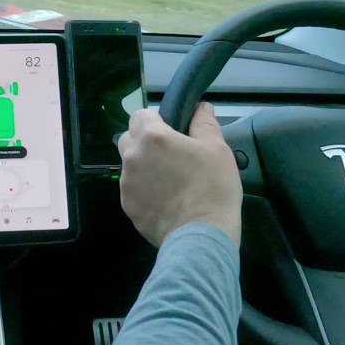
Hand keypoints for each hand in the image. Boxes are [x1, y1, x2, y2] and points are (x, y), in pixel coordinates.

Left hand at [117, 103, 242, 246]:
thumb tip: (201, 108)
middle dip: (145, 142)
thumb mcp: (217, 149)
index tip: (171, 131)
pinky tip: (166, 200)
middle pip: (129, 139)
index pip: (139, 115)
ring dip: (144, 167)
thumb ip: (205, 124)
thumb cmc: (212, 188)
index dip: (155, 120)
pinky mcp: (128, 206)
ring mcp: (126, 184)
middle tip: (171, 155)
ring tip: (171, 181)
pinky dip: (145, 190)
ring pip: (130, 166)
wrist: (200, 236)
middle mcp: (132, 157)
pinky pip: (133, 190)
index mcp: (152, 138)